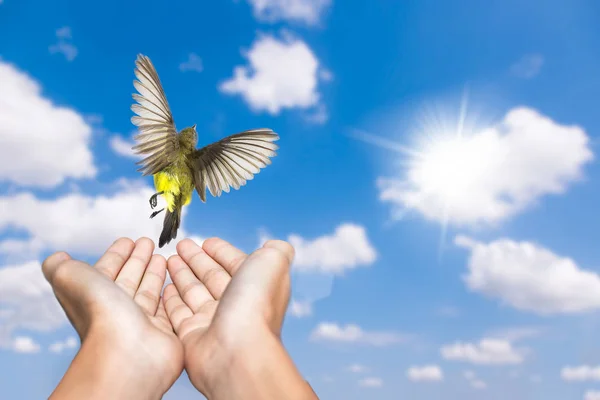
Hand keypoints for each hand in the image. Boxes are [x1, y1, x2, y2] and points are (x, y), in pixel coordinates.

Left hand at [43, 238, 183, 399]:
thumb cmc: (100, 314)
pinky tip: (174, 283)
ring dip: (154, 273)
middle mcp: (116, 311)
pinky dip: (170, 294)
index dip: (116, 255)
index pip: (107, 271)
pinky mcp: (163, 332)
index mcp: (95, 297)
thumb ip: (59, 266)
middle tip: (148, 242)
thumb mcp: (69, 279)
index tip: (128, 240)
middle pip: (129, 279)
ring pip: (148, 292)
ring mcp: (140, 322)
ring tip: (162, 256)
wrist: (128, 354)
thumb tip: (57, 257)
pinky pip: (167, 308)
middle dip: (138, 260)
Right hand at [163, 237, 316, 398]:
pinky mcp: (191, 337)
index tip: (206, 241)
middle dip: (196, 259)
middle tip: (180, 245)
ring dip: (181, 275)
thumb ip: (276, 249)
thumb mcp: (273, 263)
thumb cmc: (256, 305)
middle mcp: (236, 305)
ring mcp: (213, 322)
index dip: (222, 251)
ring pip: (194, 293)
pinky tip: (165, 287)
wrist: (238, 353)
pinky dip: (171, 300)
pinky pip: (178, 314)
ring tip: (169, 259)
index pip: (235, 264)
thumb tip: (275, 245)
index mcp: (255, 287)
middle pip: (212, 276)